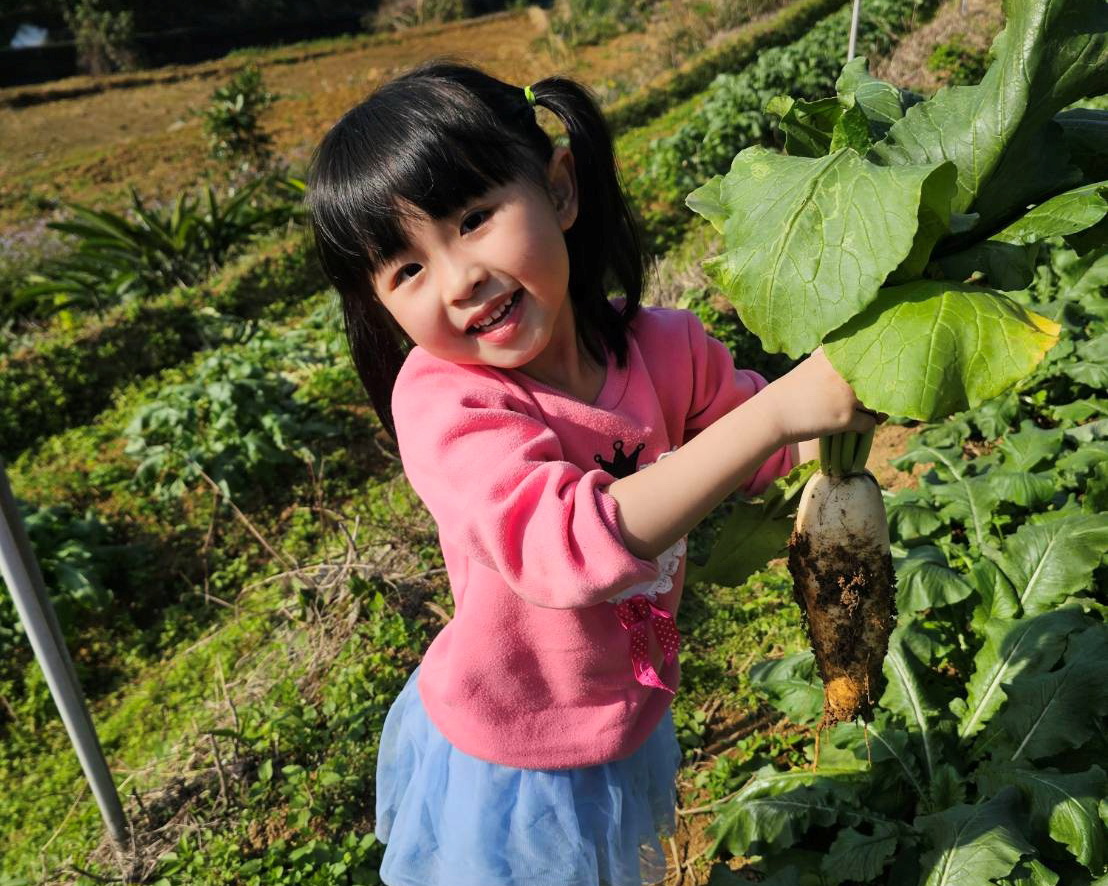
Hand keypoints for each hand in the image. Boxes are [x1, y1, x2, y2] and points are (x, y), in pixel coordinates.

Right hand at [760, 349, 878, 443]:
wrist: (774, 414)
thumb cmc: (793, 389)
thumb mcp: (813, 365)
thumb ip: (836, 360)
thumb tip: (864, 359)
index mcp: (839, 356)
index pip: (874, 360)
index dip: (878, 371)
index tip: (873, 380)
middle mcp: (846, 372)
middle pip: (880, 382)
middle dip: (878, 393)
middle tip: (868, 402)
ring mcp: (848, 395)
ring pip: (877, 404)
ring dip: (872, 411)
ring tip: (859, 413)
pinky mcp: (846, 417)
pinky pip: (869, 423)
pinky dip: (863, 426)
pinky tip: (849, 425)